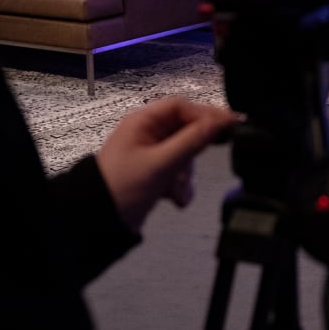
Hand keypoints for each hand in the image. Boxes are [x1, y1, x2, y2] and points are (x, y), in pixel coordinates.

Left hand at [95, 97, 239, 230]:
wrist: (99, 222)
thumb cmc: (119, 188)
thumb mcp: (161, 163)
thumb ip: (193, 140)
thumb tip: (221, 121)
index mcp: (143, 122)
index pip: (182, 107)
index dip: (206, 114)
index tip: (229, 125)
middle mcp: (147, 134)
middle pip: (186, 129)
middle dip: (194, 151)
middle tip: (199, 160)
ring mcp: (152, 154)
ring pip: (186, 153)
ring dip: (186, 174)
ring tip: (177, 189)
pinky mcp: (155, 172)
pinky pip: (179, 171)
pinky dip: (181, 185)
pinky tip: (176, 197)